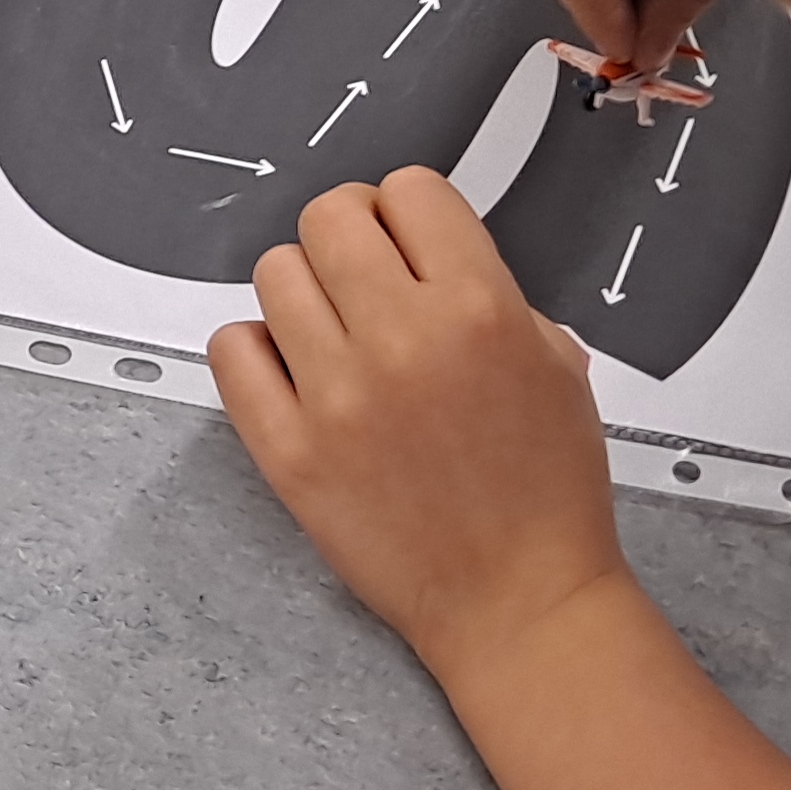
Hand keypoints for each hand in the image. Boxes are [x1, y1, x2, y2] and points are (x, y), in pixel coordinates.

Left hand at [209, 169, 633, 690]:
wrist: (517, 600)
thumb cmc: (546, 495)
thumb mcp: (557, 365)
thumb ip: (495, 293)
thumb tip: (429, 255)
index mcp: (480, 308)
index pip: (410, 190)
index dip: (407, 211)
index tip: (407, 238)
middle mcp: (402, 340)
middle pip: (330, 217)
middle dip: (349, 234)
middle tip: (362, 275)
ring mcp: (336, 395)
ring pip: (275, 273)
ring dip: (303, 289)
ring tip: (331, 329)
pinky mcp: (288, 449)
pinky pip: (233, 350)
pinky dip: (254, 348)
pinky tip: (290, 369)